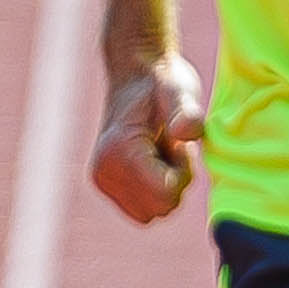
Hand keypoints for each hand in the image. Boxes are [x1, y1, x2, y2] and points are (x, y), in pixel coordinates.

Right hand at [90, 53, 209, 224]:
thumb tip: (186, 131)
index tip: (176, 143)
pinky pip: (142, 209)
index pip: (166, 195)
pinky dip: (154, 189)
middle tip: (170, 146)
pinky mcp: (106, 186)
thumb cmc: (162, 82)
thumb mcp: (180, 91)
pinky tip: (153, 159)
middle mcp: (103, 172)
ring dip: (165, 186)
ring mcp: (102, 181)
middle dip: (174, 181)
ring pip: (152, 212)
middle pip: (160, 209)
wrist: (136, 75)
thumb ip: (186, 112)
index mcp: (118, 152)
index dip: (181, 172)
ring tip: (161, 150)